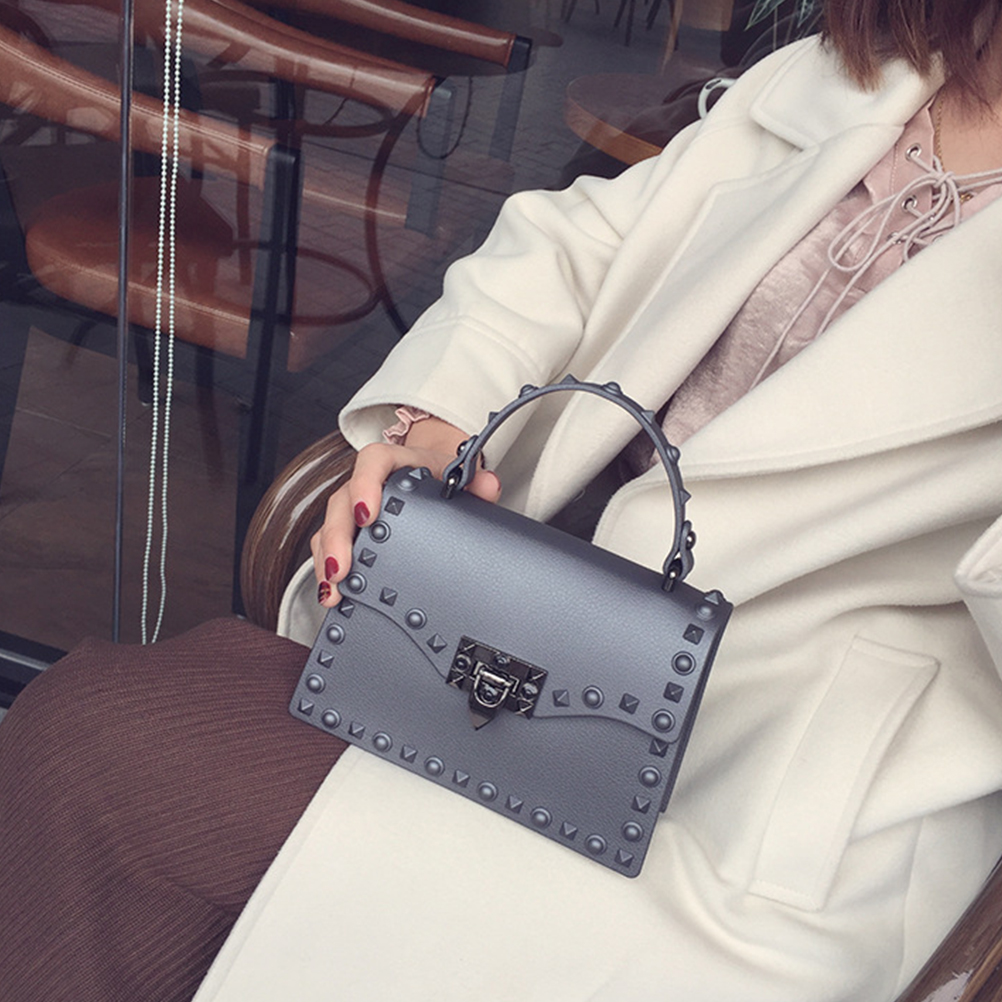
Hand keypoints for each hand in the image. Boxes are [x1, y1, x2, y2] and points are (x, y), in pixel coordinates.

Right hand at [310, 416, 501, 606]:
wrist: (436, 476)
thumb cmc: (444, 476)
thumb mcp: (463, 476)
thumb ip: (477, 483)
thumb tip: (489, 486)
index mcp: (397, 462)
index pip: (374, 462)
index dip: (365, 485)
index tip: (367, 514)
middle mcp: (368, 482)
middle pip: (342, 501)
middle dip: (338, 537)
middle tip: (342, 567)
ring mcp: (354, 505)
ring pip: (330, 525)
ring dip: (327, 558)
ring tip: (334, 588)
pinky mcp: (350, 527)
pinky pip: (328, 544)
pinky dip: (328, 568)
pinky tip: (333, 591)